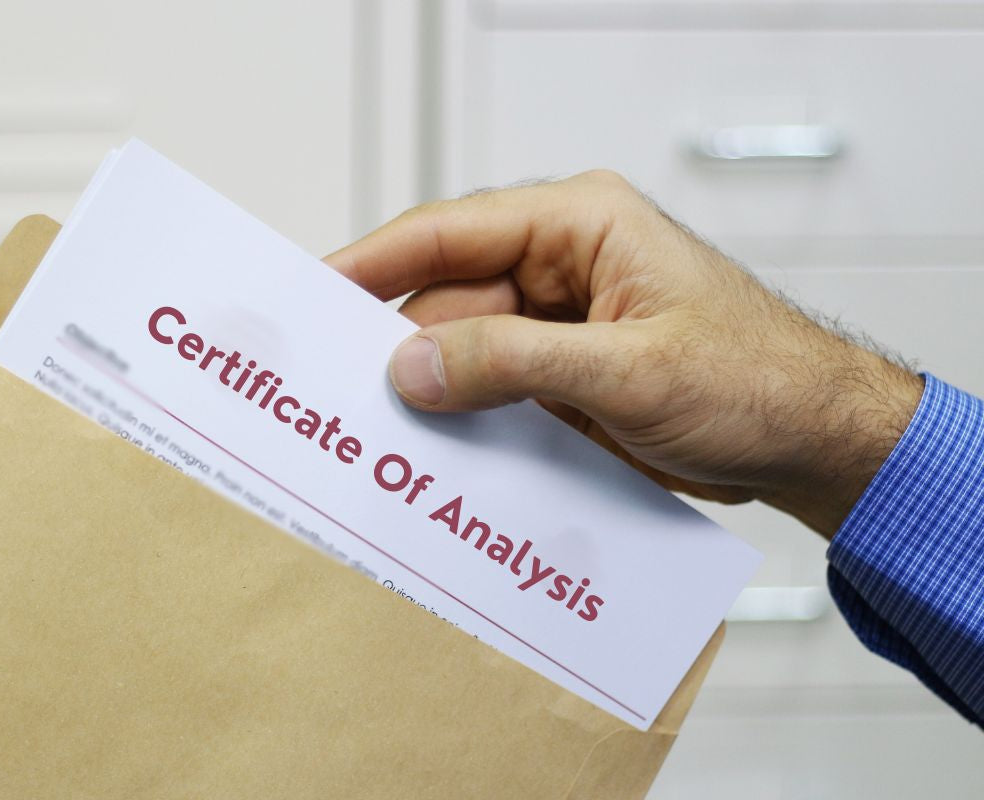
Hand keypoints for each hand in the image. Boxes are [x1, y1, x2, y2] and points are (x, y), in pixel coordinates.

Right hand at [325, 172, 923, 537]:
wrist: (812, 441)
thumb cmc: (758, 380)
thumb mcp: (629, 371)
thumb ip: (516, 363)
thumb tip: (415, 365)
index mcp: (582, 226)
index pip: (452, 232)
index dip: (374, 262)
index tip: (313, 292)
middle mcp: (561, 266)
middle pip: (446, 297)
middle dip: (396, 345)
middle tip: (336, 390)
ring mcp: (559, 325)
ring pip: (464, 350)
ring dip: (431, 392)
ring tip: (378, 432)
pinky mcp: (562, 377)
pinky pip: (492, 391)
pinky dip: (464, 421)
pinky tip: (436, 452)